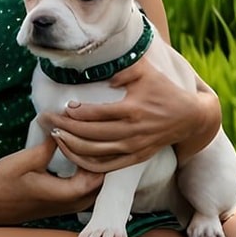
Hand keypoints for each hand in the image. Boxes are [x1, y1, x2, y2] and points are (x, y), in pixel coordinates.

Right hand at [0, 137, 103, 224]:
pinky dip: (87, 176)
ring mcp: (66, 208)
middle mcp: (70, 204)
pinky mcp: (61, 205)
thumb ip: (49, 146)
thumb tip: (63, 127)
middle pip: (101, 184)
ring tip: (91, 147)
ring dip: (95, 169)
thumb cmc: (3, 182)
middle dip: (102, 162)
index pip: (99, 175)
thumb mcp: (26, 160)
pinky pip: (85, 192)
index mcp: (65, 194)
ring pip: (94, 189)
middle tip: (97, 138)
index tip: (95, 136)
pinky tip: (80, 159)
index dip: (100, 155)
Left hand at [38, 58, 220, 173]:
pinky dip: (87, 164)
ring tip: (54, 137)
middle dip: (66, 128)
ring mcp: (133, 148)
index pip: (98, 114)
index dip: (77, 112)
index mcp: (133, 109)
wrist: (189, 118)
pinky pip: (106, 167)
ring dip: (72, 147)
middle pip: (91, 134)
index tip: (64, 106)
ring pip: (95, 153)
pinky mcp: (135, 159)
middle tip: (46, 121)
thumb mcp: (147, 72)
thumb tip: (104, 77)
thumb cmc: (164, 90)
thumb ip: (125, 69)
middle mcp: (131, 132)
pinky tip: (72, 155)